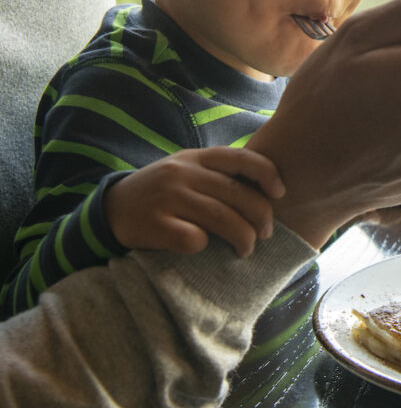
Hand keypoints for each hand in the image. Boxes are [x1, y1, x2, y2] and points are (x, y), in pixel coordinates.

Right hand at [104, 147, 284, 256]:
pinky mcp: (153, 224)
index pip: (240, 157)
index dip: (267, 173)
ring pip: (221, 218)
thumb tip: (266, 189)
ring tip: (245, 249)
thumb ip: (218, 174)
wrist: (112, 208)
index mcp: (196, 157)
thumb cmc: (163, 192)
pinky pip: (192, 239)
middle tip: (266, 233)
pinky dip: (204, 246)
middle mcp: (183, 172)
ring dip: (242, 238)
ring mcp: (167, 197)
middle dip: (260, 217)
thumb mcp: (187, 170)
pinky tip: (204, 249)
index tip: (280, 192)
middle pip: (236, 194)